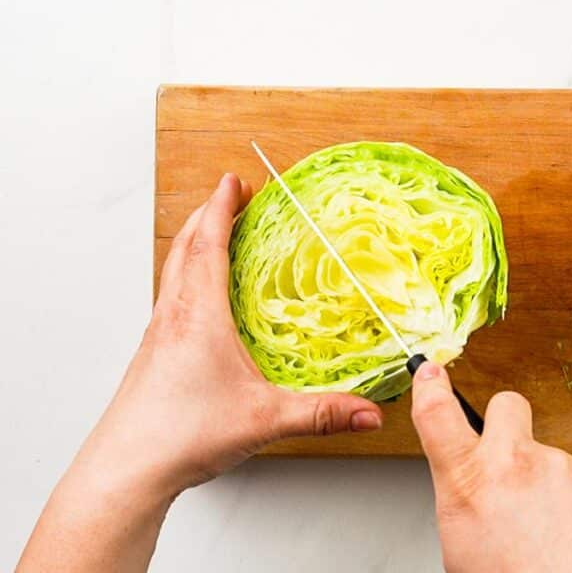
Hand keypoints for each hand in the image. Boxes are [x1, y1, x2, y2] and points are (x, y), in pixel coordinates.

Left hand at [93, 172, 384, 492]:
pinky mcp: (155, 355)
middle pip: (186, 248)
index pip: (209, 245)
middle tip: (230, 195)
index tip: (235, 180)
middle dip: (208, 215)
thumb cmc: (179, 435)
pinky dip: (188, 278)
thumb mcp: (264, 420)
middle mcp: (173, 317)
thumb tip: (367, 411)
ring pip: (174, 272)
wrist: (126, 468)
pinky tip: (203, 300)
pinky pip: (172, 299)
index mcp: (198, 316)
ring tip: (216, 234)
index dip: (223, 208)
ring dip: (195, 244)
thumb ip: (321, 414)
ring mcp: (160, 335)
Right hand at [410, 362, 571, 572]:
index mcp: (469, 482)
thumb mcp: (463, 548)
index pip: (436, 415)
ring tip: (554, 537)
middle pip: (508, 405)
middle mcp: (517, 463)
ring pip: (553, 460)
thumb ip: (467, 501)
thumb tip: (475, 493)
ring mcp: (565, 468)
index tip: (432, 373)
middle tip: (512, 459)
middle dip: (508, 422)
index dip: (431, 387)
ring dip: (552, 487)